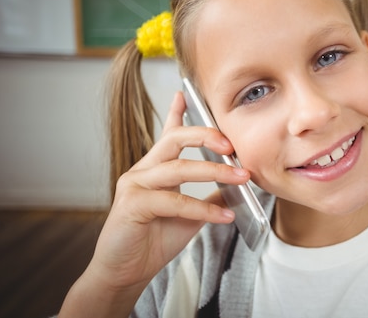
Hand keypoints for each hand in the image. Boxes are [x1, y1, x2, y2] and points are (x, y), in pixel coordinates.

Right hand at [59, 91, 248, 316]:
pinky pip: (174, 201)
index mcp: (155, 169)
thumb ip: (209, 197)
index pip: (167, 134)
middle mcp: (143, 171)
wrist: (126, 273)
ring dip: (214, 172)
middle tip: (232, 144)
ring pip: (178, 168)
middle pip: (174, 139)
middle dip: (205, 135)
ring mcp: (135, 185)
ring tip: (241, 178)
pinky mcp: (132, 205)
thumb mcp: (189, 216)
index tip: (186, 93)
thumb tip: (237, 186)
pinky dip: (202, 209)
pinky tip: (224, 217)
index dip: (177, 113)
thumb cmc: (154, 241)